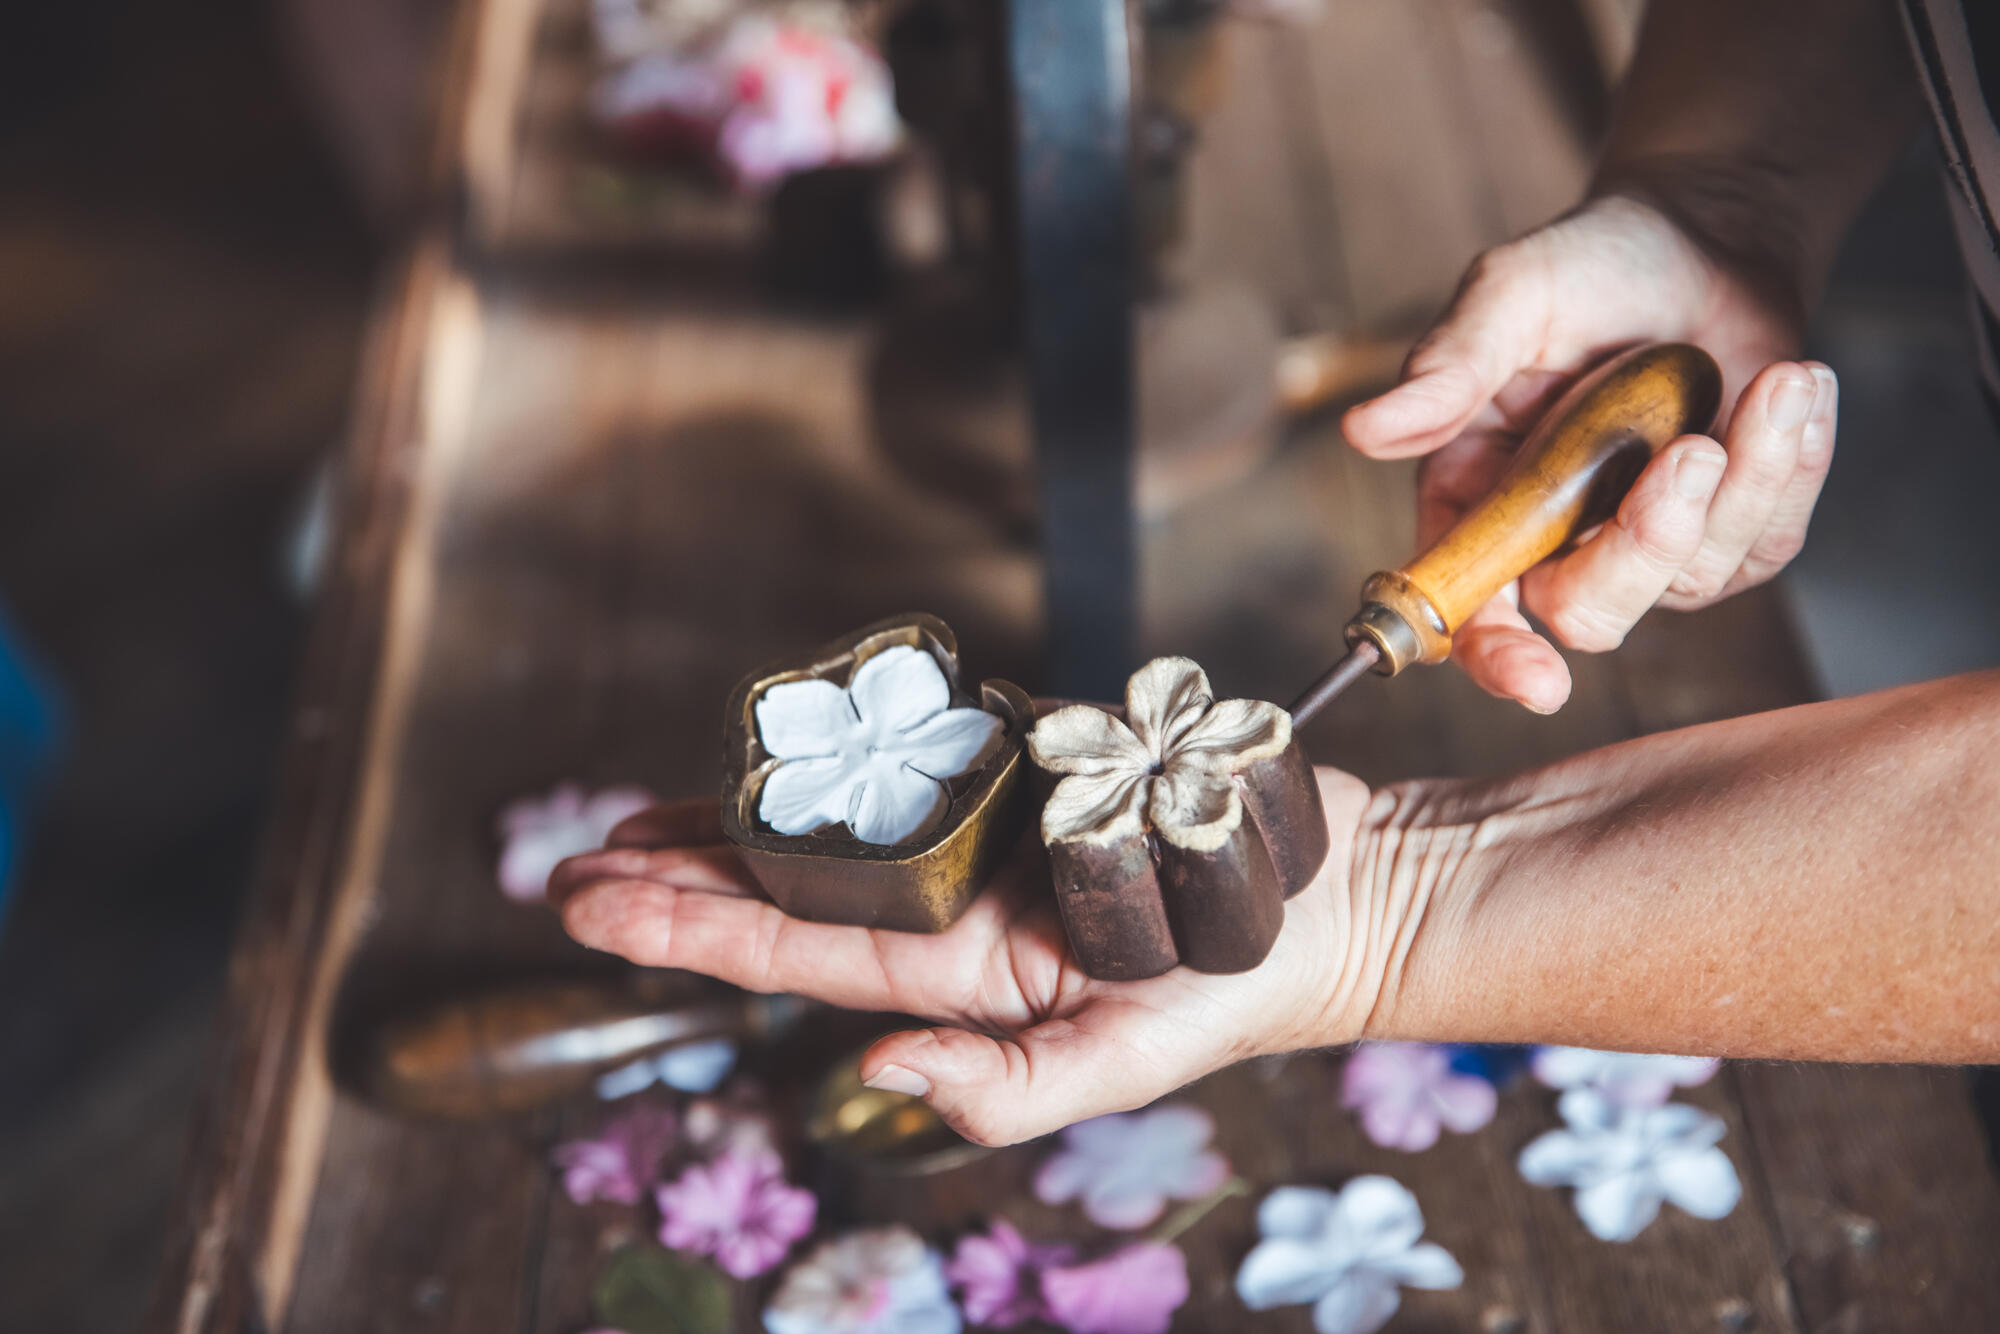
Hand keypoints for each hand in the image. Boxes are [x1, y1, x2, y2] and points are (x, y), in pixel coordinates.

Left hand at [553, 771, 1375, 1145]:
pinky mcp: (1025, 769)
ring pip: (828, 823)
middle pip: (784, 888)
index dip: (683, 924)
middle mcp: (948, 906)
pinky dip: (841, 751)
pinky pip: (914, 755)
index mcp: (952, 974)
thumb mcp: (1118, 1066)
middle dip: (672, 878)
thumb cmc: (1229, 990)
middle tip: (570, 862)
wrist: (1326, 898)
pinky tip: (784, 746)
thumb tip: (871, 1075)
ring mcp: (982, 837)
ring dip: (730, 819)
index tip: (588, 900)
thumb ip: (1000, 1087)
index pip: (789, 948)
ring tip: (635, 818)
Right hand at [1342, 195, 1838, 712]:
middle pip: (1590, 614)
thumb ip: (1448, 368)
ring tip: (1776, 383)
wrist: (1704, 238)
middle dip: (1648, 545)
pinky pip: (1767, 543)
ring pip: (1690, 580)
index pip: (1468, 610)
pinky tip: (1793, 392)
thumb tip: (1365, 430)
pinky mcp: (1730, 531)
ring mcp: (1645, 543)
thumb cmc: (1591, 265)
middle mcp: (1553, 540)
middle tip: (1693, 450)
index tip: (1536, 680)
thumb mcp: (1512, 297)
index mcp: (1476, 499)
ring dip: (1746, 481)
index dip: (1496, 654)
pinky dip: (1794, 468)